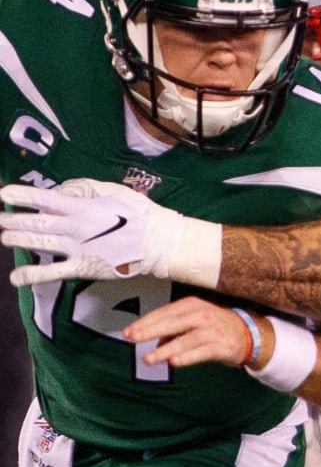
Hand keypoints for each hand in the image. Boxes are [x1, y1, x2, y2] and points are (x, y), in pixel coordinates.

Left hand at [1, 178, 219, 288]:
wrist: (160, 243)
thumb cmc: (141, 214)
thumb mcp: (114, 190)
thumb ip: (85, 188)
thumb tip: (63, 190)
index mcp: (81, 207)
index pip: (43, 199)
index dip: (20, 196)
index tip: (3, 194)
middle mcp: (74, 227)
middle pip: (34, 223)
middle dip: (11, 220)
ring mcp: (76, 249)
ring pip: (37, 244)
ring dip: (16, 240)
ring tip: (4, 237)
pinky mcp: (83, 268)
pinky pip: (53, 272)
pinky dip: (32, 275)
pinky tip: (15, 277)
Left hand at [122, 295, 257, 369]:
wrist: (249, 334)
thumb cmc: (216, 326)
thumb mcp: (194, 320)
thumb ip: (173, 329)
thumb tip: (155, 342)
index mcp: (193, 305)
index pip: (165, 312)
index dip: (146, 322)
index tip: (129, 332)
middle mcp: (202, 315)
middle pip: (173, 323)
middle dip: (151, 331)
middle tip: (132, 339)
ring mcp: (213, 331)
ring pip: (185, 339)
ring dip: (165, 349)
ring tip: (149, 358)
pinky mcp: (221, 346)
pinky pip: (201, 352)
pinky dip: (187, 357)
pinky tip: (174, 362)